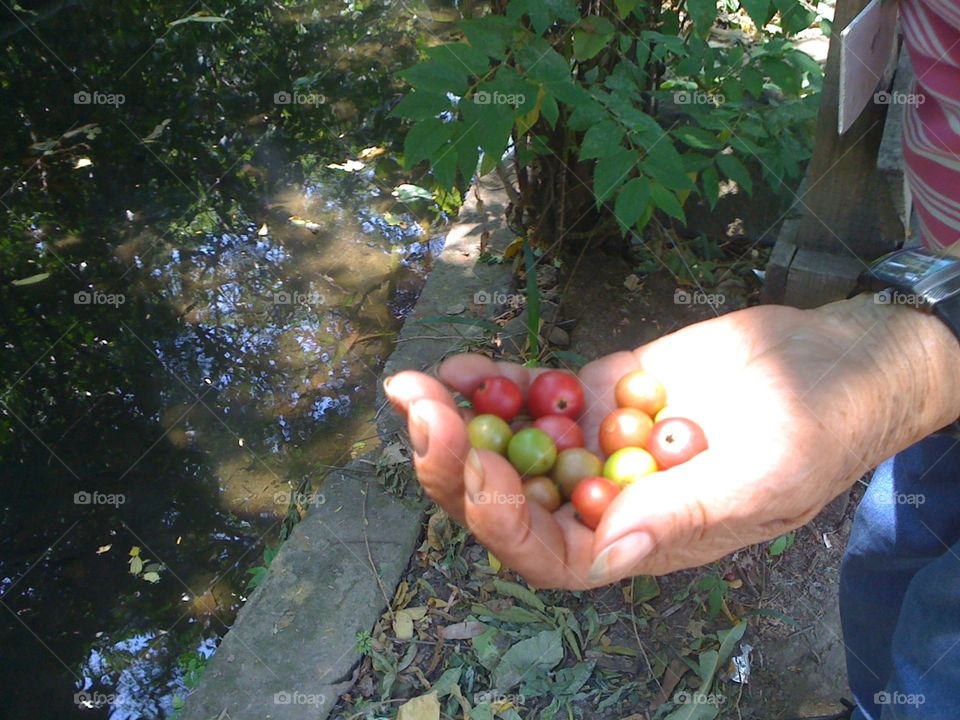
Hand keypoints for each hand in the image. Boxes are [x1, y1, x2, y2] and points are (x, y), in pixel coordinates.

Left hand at [383, 299, 959, 588]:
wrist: (832, 363)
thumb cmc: (818, 431)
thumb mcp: (766, 477)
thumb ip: (688, 512)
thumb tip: (611, 548)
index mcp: (642, 538)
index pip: (552, 554)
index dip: (505, 520)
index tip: (481, 468)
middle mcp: (604, 498)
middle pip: (510, 499)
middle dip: (455, 463)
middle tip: (422, 413)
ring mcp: (594, 445)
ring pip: (508, 445)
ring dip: (456, 420)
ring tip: (414, 386)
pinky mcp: (594, 395)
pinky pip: (533, 396)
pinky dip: (494, 383)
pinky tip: (458, 365)